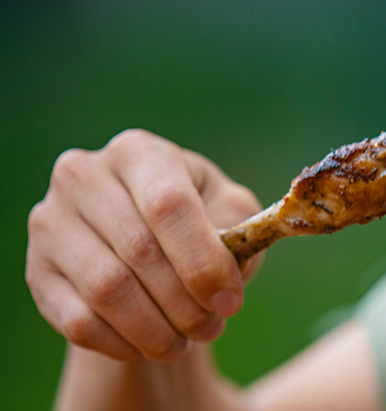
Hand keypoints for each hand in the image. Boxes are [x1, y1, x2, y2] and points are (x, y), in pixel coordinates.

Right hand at [26, 129, 261, 362]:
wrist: (140, 242)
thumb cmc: (194, 220)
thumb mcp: (228, 211)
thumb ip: (241, 231)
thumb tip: (232, 270)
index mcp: (138, 152)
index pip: (168, 204)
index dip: (203, 260)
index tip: (230, 300)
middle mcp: (84, 176)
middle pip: (139, 250)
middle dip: (185, 301)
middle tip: (213, 326)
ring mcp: (51, 223)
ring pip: (107, 290)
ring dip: (156, 328)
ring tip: (187, 340)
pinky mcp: (36, 271)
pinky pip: (79, 320)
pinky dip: (122, 342)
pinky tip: (149, 342)